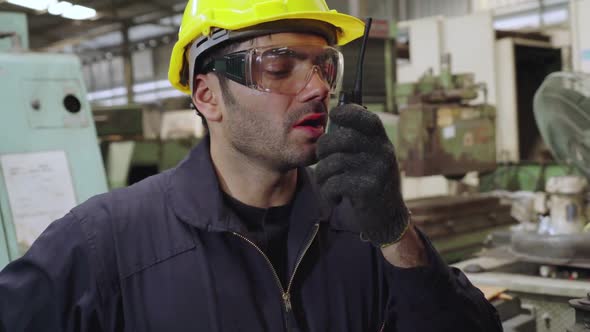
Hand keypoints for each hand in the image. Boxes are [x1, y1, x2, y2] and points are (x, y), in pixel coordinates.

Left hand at [316, 103, 409, 246]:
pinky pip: (335, 183)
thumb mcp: (371, 158)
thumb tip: (334, 117)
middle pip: (343, 139)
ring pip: (334, 162)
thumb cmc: (370, 183)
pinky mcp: (369, 189)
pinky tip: (334, 198)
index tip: (333, 114)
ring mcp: (378, 170)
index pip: (367, 118)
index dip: (349, 112)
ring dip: (322, 174)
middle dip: (323, 148)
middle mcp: (383, 152)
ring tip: (325, 184)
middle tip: (320, 160)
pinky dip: (328, 192)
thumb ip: (357, 140)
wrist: (387, 218)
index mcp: (382, 141)